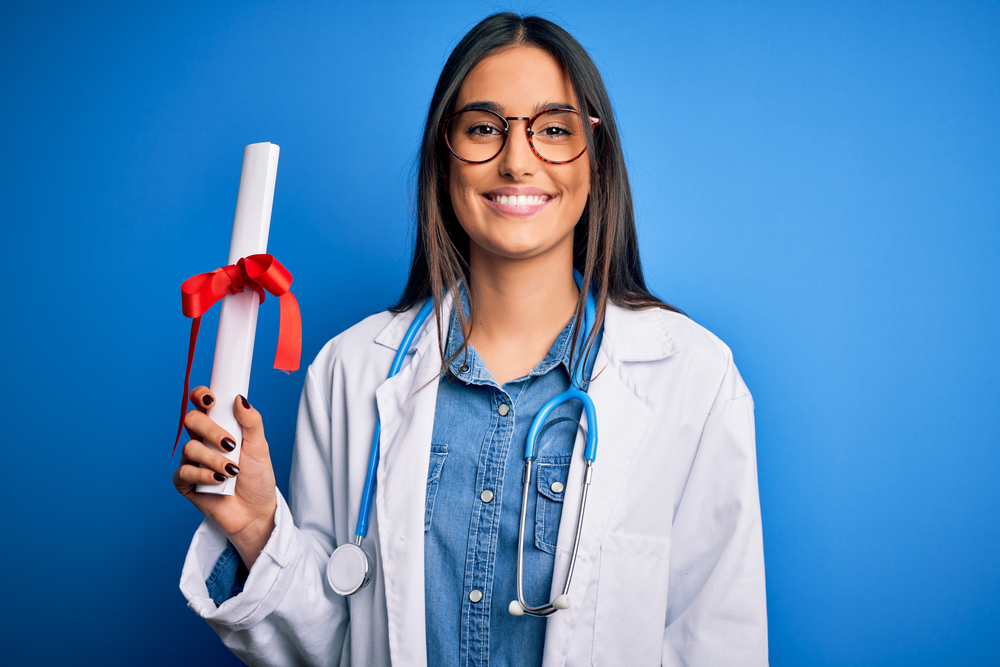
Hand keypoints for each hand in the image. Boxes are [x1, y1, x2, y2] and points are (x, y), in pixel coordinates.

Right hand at [173, 387, 276, 567]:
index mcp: (218, 426)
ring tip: (232, 471)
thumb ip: (252, 422)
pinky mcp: (186, 482)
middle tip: (230, 444)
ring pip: (189, 447)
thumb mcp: (260, 447)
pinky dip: (203, 475)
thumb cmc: (257, 478)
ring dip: (213, 459)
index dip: (200, 395)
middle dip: (210, 430)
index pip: (202, 403)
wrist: (255, 511)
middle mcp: (202, 440)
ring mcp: (192, 461)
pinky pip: (184, 472)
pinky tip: (219, 482)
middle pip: (191, 420)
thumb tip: (239, 398)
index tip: (211, 400)